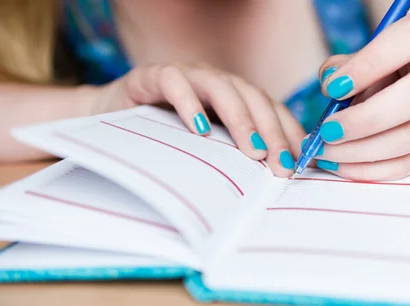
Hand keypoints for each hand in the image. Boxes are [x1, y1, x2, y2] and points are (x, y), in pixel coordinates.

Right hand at [94, 63, 305, 176]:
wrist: (110, 119)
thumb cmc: (162, 136)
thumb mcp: (204, 147)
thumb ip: (232, 153)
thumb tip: (270, 178)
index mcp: (231, 95)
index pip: (269, 107)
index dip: (286, 131)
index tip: (298, 161)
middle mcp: (213, 81)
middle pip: (252, 96)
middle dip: (271, 130)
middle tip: (280, 163)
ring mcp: (186, 75)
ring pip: (221, 87)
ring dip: (241, 118)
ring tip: (252, 151)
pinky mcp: (153, 76)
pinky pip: (174, 83)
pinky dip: (189, 102)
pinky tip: (200, 128)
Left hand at [313, 14, 409, 180]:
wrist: (405, 86)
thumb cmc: (376, 69)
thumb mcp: (358, 58)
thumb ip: (341, 68)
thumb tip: (330, 84)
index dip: (370, 64)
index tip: (333, 88)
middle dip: (367, 118)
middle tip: (328, 132)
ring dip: (364, 151)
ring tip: (329, 152)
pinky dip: (373, 170)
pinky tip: (344, 166)